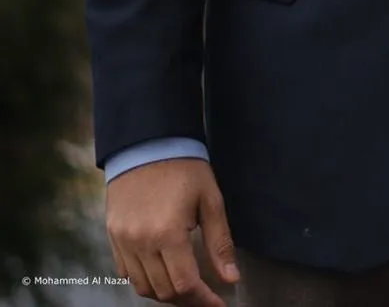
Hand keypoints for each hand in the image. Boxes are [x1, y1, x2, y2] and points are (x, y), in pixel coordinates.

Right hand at [106, 157, 240, 304]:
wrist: (148, 142)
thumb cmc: (184, 167)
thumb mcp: (210, 199)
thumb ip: (219, 242)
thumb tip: (231, 278)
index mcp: (167, 233)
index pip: (185, 285)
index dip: (204, 300)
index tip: (220, 303)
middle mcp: (140, 243)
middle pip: (164, 292)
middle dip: (188, 299)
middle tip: (207, 294)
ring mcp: (123, 241)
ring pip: (143, 287)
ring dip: (166, 292)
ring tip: (187, 285)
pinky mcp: (113, 236)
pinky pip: (127, 273)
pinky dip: (145, 280)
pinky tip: (163, 271)